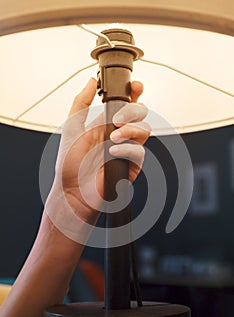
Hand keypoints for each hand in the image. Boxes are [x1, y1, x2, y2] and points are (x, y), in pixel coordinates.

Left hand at [46, 78, 149, 240]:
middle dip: (134, 110)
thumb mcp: (71, 127)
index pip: (126, 103)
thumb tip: (91, 82)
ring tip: (113, 136)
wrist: (73, 190)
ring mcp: (126, 148)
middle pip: (140, 113)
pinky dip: (127, 149)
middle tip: (118, 119)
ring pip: (144, 130)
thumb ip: (81, 103)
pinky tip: (113, 151)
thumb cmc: (70, 164)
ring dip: (131, 129)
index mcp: (105, 123)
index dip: (134, 92)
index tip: (135, 86)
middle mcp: (118, 134)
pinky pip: (139, 151)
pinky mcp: (131, 165)